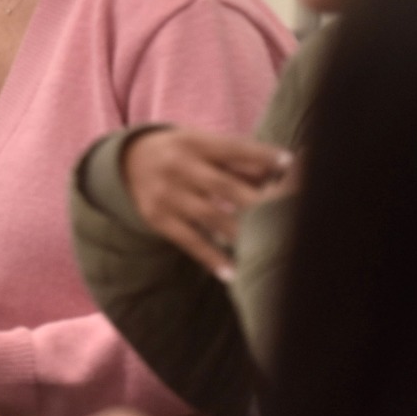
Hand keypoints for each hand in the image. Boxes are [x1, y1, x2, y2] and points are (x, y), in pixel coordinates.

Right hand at [122, 127, 290, 279]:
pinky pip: (189, 241)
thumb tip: (278, 174)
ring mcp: (167, 194)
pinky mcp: (158, 218)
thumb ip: (236, 158)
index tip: (290, 164)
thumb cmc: (181, 152)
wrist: (126, 162)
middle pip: (224, 186)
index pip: (234, 148)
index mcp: (194, 142)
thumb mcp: (202, 144)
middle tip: (286, 214)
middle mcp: (179, 167)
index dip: (263, 156)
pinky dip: (212, 257)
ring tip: (266, 247)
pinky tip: (233, 272)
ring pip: (210, 216)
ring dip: (240, 233)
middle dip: (257, 200)